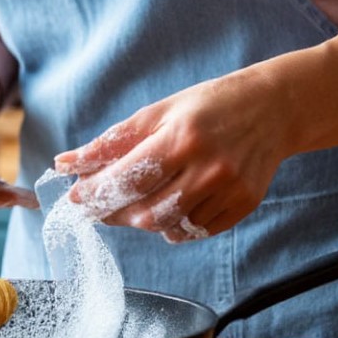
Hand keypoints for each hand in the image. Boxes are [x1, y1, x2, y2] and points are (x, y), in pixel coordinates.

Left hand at [53, 70, 289, 241]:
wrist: (272, 109)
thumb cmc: (207, 106)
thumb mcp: (157, 112)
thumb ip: (112, 142)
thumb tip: (66, 165)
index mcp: (182, 138)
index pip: (128, 179)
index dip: (97, 192)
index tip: (76, 197)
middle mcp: (208, 168)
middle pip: (146, 212)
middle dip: (114, 212)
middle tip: (99, 205)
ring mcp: (229, 190)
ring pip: (169, 227)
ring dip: (142, 220)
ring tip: (136, 201)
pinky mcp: (243, 205)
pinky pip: (195, 231)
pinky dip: (174, 225)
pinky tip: (170, 204)